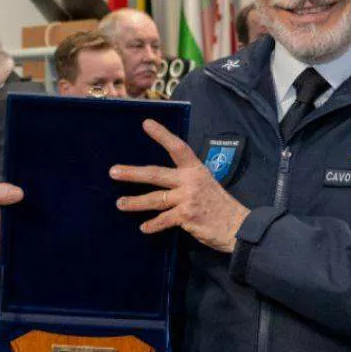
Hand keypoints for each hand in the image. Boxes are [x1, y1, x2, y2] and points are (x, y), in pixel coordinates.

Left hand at [110, 118, 248, 253]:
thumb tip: (164, 181)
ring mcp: (188, 198)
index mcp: (196, 170)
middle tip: (113, 172)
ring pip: (155, 199)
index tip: (146, 124)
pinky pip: (164, 219)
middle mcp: (190, 181)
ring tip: (120, 204)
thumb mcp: (206, 184)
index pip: (178, 147)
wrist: (237, 226)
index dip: (162, 135)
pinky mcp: (187, 216)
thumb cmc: (220, 206)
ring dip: (135, 202)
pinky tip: (144, 227)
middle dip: (132, 173)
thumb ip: (186, 181)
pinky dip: (153, 225)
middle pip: (156, 174)